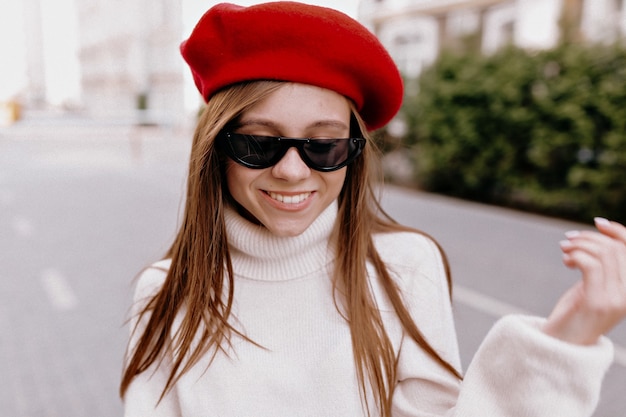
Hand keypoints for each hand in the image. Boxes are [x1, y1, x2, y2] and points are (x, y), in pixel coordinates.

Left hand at [542, 218, 625, 344]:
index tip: (597, 223)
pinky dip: (575, 256)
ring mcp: (615, 300)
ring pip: (603, 254)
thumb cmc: (575, 314)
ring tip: (564, 251)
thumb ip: (601, 267)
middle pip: (615, 249)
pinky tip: (566, 261)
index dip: (618, 231)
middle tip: (567, 241)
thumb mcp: (592, 286)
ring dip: (579, 245)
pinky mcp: (597, 302)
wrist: (561, 345)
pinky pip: (590, 265)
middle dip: (589, 238)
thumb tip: (596, 236)